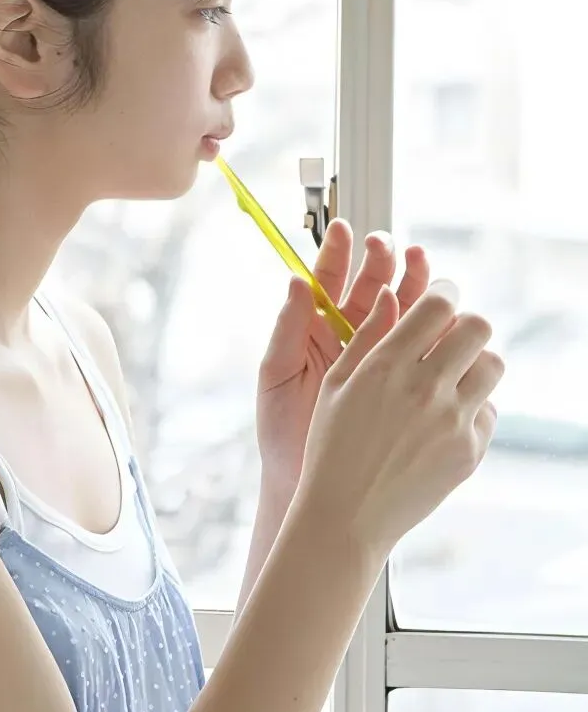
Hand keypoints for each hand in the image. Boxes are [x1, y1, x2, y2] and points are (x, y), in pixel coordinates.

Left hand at [255, 222, 430, 497]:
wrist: (305, 482)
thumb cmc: (282, 430)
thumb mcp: (276, 375)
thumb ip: (287, 328)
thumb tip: (295, 280)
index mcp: (314, 330)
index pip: (328, 282)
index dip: (337, 254)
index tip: (344, 229)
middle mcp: (347, 338)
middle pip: (371, 289)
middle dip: (382, 263)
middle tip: (391, 245)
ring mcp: (377, 358)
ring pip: (399, 312)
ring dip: (410, 285)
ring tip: (418, 262)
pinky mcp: (401, 382)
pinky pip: (418, 348)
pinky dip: (429, 328)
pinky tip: (435, 312)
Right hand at [297, 281, 502, 557]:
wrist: (347, 515)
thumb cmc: (331, 446)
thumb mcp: (336, 384)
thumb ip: (367, 335)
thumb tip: (391, 294)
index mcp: (387, 365)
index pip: (438, 305)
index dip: (443, 293)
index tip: (440, 299)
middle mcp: (425, 388)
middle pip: (477, 327)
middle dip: (466, 324)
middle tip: (451, 335)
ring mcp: (452, 421)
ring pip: (492, 365)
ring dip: (475, 362)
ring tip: (452, 376)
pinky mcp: (469, 451)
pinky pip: (489, 410)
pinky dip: (473, 407)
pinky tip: (445, 419)